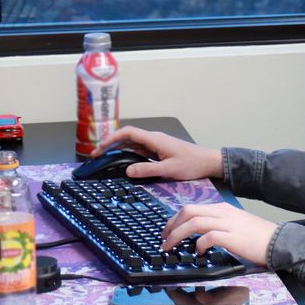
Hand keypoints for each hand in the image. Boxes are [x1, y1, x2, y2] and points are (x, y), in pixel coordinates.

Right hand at [94, 125, 222, 180]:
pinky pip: (139, 150)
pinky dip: (127, 153)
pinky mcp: (159, 151)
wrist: (208, 162)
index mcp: (155, 140)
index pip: (129, 133)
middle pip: (128, 137)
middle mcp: (153, 139)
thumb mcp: (169, 170)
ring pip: (132, 143)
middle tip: (96, 155)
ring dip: (118, 149)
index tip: (100, 147)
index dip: (112, 138)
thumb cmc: (191, 164)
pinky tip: (121, 161)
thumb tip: (127, 170)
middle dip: (110, 144)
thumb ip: (148, 170)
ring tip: (104, 158)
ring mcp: (156, 145)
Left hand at [162, 201, 278, 265]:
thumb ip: (217, 224)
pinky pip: (209, 236)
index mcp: (222, 208)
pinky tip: (198, 252)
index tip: (167, 231)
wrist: (277, 240)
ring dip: (177, 235)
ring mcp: (227, 224)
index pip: (191, 208)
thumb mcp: (235, 224)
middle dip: (171, 226)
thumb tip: (197, 234)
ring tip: (170, 248)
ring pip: (194, 222)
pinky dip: (199, 244)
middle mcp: (222, 213)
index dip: (174, 220)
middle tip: (163, 240)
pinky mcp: (232, 237)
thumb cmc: (256, 236)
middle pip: (188, 212)